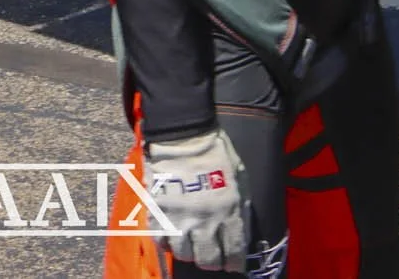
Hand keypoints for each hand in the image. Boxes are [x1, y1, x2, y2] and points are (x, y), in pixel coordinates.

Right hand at [140, 128, 244, 271]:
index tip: (234, 264)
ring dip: (190, 253)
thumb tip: (242, 230)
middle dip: (214, 262)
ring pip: (184, 254)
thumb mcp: (240, 178)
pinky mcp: (157, 212)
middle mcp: (204, 220)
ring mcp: (178, 218)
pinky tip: (173, 235)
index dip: (235, 263)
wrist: (183, 133)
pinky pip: (161, 241)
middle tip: (214, 257)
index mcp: (228, 211)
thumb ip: (241, 207)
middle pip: (208, 259)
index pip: (234, 251)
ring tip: (193, 244)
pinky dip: (168, 243)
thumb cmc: (216, 152)